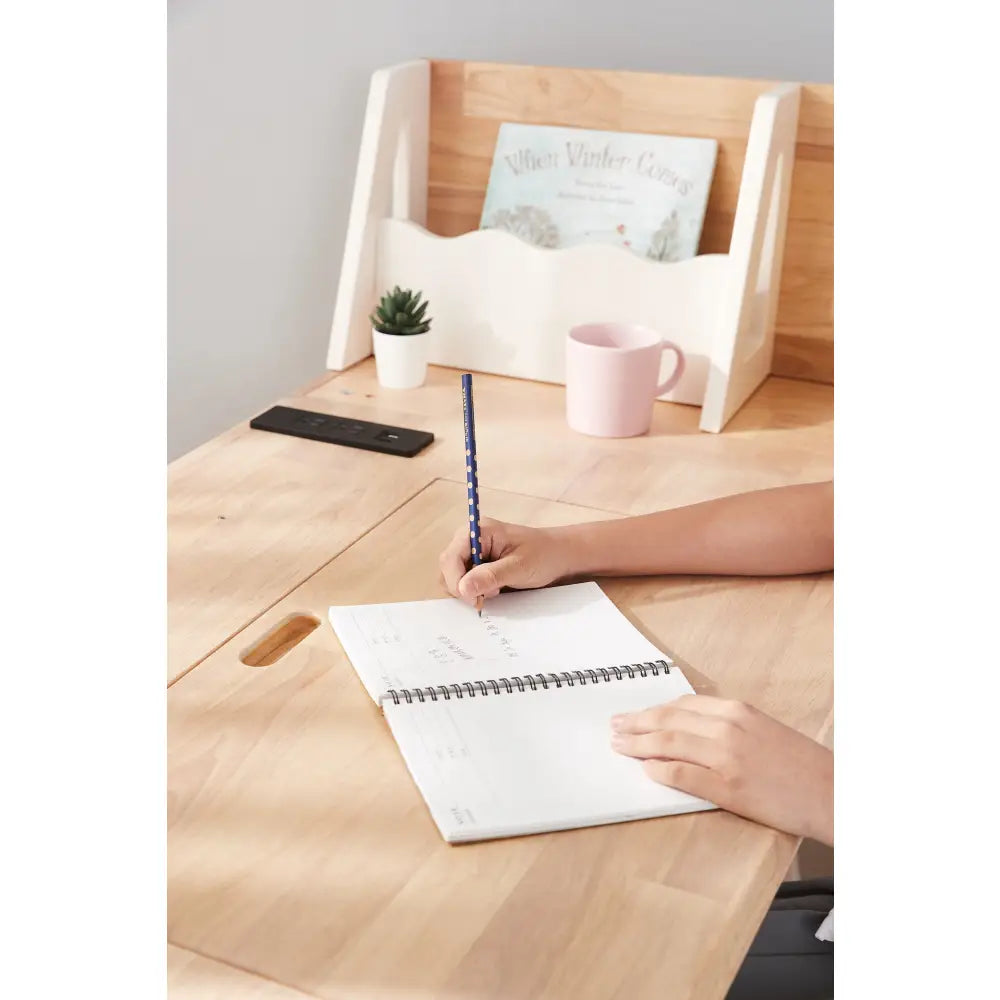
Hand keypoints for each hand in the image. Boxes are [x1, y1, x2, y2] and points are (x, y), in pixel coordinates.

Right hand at [439, 518, 571, 606]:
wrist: (559, 555)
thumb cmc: (543, 555)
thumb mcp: (519, 567)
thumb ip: (490, 576)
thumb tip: (463, 588)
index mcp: (479, 530)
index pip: (451, 557)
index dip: (456, 581)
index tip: (474, 599)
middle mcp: (470, 538)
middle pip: (448, 567)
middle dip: (462, 586)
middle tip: (486, 597)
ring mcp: (472, 551)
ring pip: (453, 576)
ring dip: (469, 589)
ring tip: (494, 590)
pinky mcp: (477, 564)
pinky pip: (464, 580)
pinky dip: (474, 590)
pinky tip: (493, 590)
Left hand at [611, 695, 832, 844]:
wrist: (832, 793)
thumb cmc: (800, 765)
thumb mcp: (763, 729)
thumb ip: (728, 725)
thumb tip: (690, 728)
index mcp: (737, 711)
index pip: (682, 705)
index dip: (654, 710)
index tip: (635, 714)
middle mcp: (728, 728)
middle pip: (669, 719)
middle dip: (636, 723)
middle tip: (615, 727)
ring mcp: (726, 757)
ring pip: (668, 743)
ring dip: (638, 744)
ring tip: (620, 746)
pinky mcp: (727, 787)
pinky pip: (681, 775)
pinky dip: (659, 771)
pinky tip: (646, 771)